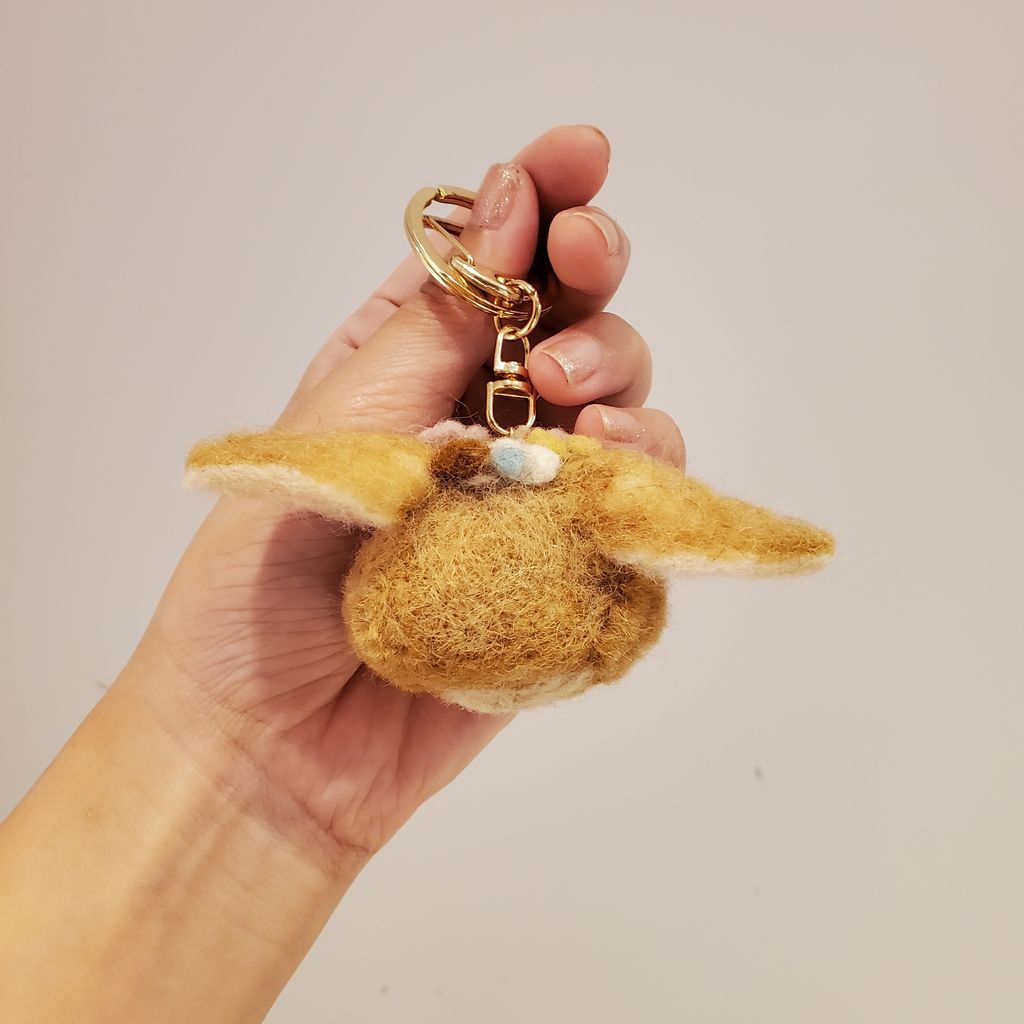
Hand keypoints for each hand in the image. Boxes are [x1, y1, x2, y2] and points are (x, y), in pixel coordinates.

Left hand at [145, 125, 686, 857]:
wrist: (274, 744)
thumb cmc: (263, 583)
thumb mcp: (330, 430)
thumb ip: (431, 329)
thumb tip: (510, 195)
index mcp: (405, 366)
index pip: (490, 261)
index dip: (541, 194)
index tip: (579, 157)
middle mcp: (478, 419)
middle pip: (577, 318)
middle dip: (593, 279)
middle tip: (575, 283)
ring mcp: (534, 495)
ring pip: (626, 405)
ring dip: (621, 377)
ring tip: (571, 405)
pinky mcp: (574, 569)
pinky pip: (646, 504)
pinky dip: (650, 473)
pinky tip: (613, 470)